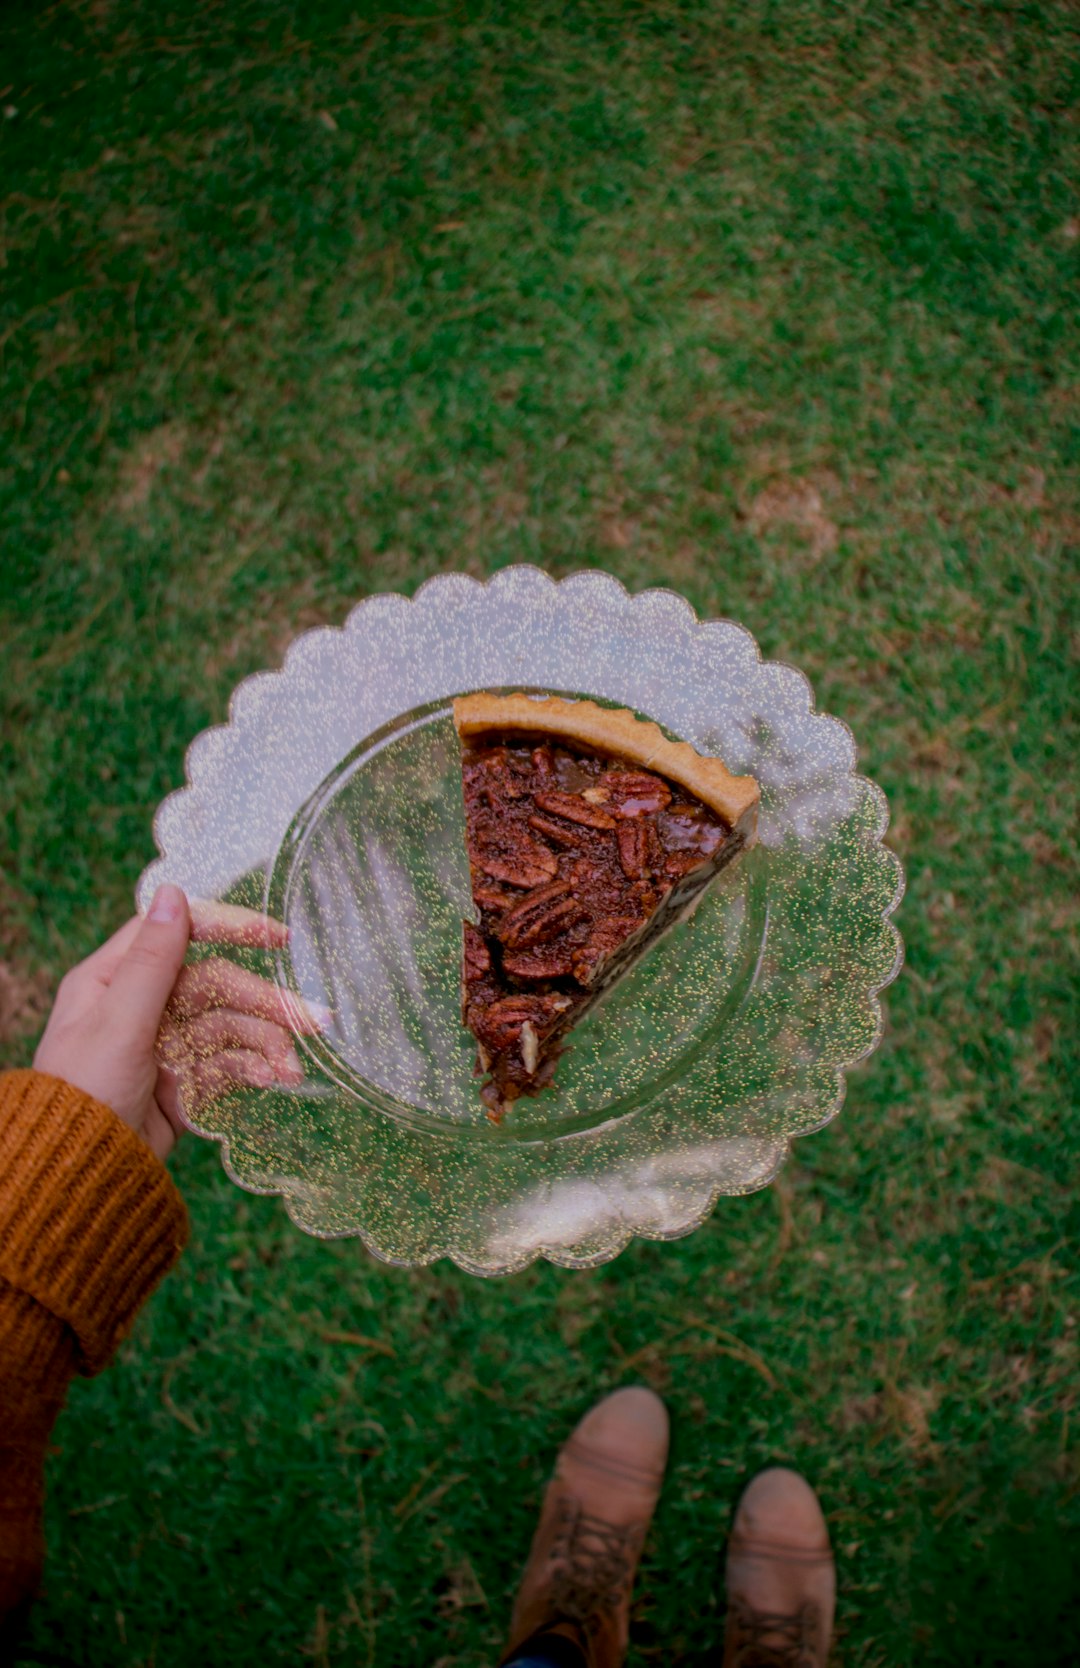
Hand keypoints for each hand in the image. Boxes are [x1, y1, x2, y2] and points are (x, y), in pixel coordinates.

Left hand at [34, 886, 318, 1160]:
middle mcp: (141, 1006)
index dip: (230, 928)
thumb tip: (172, 892)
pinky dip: (252, 1069)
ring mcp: (163, 1045)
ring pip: (228, 1027)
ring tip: (293, 1067)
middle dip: (265, 1002)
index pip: (180, 934)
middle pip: (216, 986)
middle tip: (314, 1019)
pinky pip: (226, 1064)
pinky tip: (275, 1079)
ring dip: (265, 1043)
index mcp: (114, 979)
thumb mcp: (119, 1022)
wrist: (79, 1175)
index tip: (279, 938)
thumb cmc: (82, 1094)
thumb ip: (153, 962)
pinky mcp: (180, 1082)